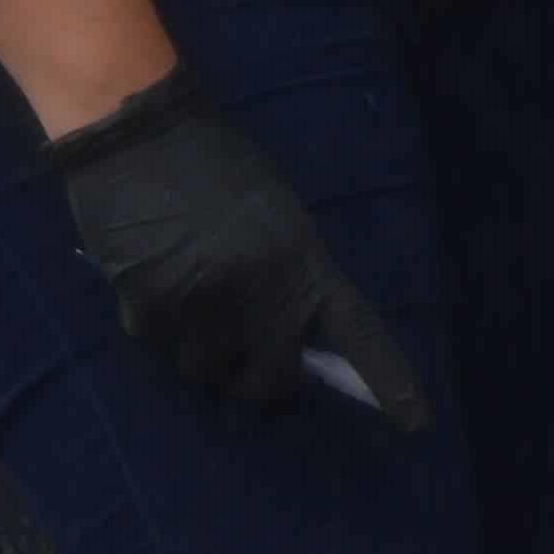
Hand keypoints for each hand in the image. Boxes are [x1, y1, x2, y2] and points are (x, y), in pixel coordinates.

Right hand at [47, 69, 431, 428]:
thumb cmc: (208, 164)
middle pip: (268, 381)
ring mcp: (205, 303)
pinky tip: (150, 278)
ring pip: (204, 371)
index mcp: (302, 259)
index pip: (354, 331)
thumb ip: (288, 276)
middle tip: (241, 361)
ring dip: (197, 349)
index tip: (416, 423)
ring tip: (184, 295)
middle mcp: (260, 289)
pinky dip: (155, 324)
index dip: (386, 380)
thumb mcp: (272, 214)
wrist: (137, 129)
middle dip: (254, 379)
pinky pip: (157, 346)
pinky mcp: (151, 307)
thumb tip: (290, 340)